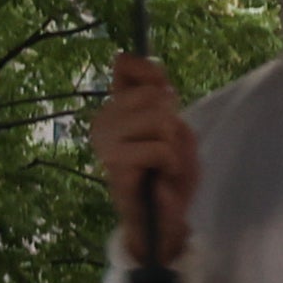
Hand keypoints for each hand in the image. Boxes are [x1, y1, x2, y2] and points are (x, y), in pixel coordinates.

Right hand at [91, 55, 198, 263]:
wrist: (165, 217)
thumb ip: (163, 97)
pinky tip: (160, 176)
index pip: (126, 64)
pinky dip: (171, 163)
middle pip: (154, 94)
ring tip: (163, 164)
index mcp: (118, 106)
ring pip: (159, 121)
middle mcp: (105, 118)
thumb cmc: (171, 173)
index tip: (166, 96)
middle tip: (165, 148)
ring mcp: (105, 140)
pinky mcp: (114, 163)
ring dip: (172, 146)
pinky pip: (158, 149)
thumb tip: (151, 79)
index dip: (153, 74)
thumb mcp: (177, 129)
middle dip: (172, 123)